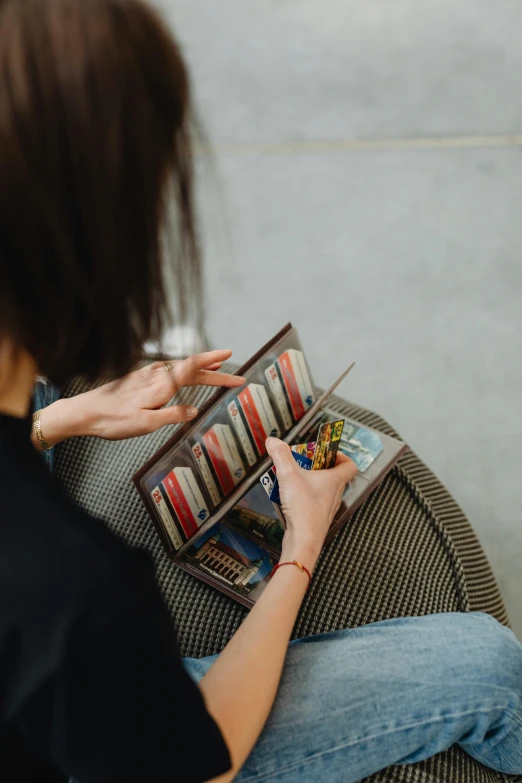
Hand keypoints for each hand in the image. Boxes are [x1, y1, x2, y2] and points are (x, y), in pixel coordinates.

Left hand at [36, 350, 244, 445]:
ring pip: (181, 369)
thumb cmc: (114, 420)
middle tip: (236, 375)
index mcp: (162, 384)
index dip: (213, 362)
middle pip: (192, 368)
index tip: (231, 357)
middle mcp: (157, 375)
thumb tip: (194, 411)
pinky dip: (185, 373)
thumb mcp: (147, 424)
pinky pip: (170, 372)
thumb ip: (173, 415)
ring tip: (217, 371)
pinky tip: (184, 376)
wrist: (85, 412)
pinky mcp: (139, 379)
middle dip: (216, 371)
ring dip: (201, 370)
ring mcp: (147, 375)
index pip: (194, 368)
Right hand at [265, 437, 357, 570]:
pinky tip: (291, 497)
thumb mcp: (289, 475)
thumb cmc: (304, 509)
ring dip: (312, 482)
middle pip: (335, 476)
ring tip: (295, 478)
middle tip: (306, 462)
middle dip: (321, 467)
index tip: (328, 452)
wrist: (304, 540)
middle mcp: (335, 494)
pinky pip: (315, 502)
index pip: (350, 465)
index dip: (342, 456)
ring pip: (325, 490)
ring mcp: (327, 507)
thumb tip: (273, 441)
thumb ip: (281, 455)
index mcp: (335, 480)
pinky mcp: (317, 518)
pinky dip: (306, 496)